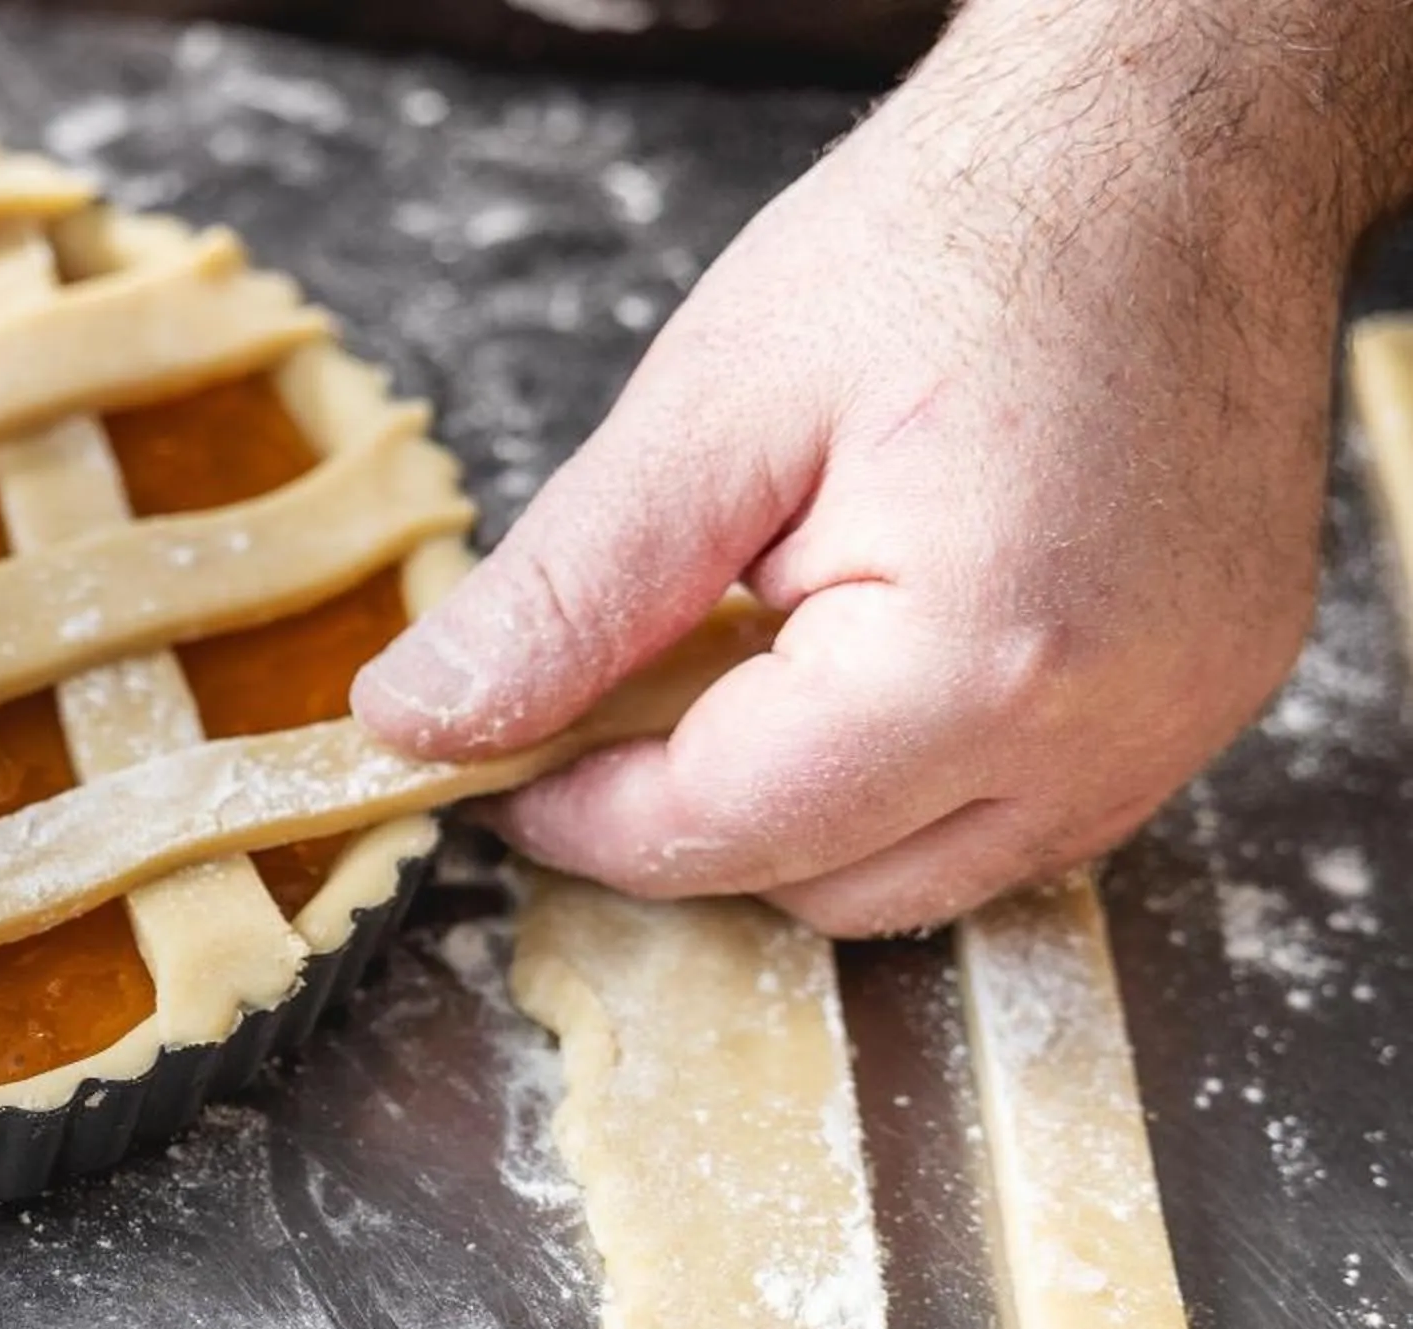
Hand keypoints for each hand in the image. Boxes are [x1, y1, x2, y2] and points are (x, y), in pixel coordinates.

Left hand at [352, 4, 1379, 934]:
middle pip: (823, 885)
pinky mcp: (1206, 700)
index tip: (486, 763)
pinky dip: (914, 775)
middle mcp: (1107, 734)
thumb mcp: (710, 413)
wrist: (1163, 143)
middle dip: (692, 812)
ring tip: (751, 647)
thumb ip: (564, 597)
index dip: (574, 814)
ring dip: (806, 807)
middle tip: (609, 690)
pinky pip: (1022, 814)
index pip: (719, 832)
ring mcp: (1176, 727)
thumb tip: (422, 722)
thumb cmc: (951, 238)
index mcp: (977, 666)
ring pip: (924, 877)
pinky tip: (864, 653)